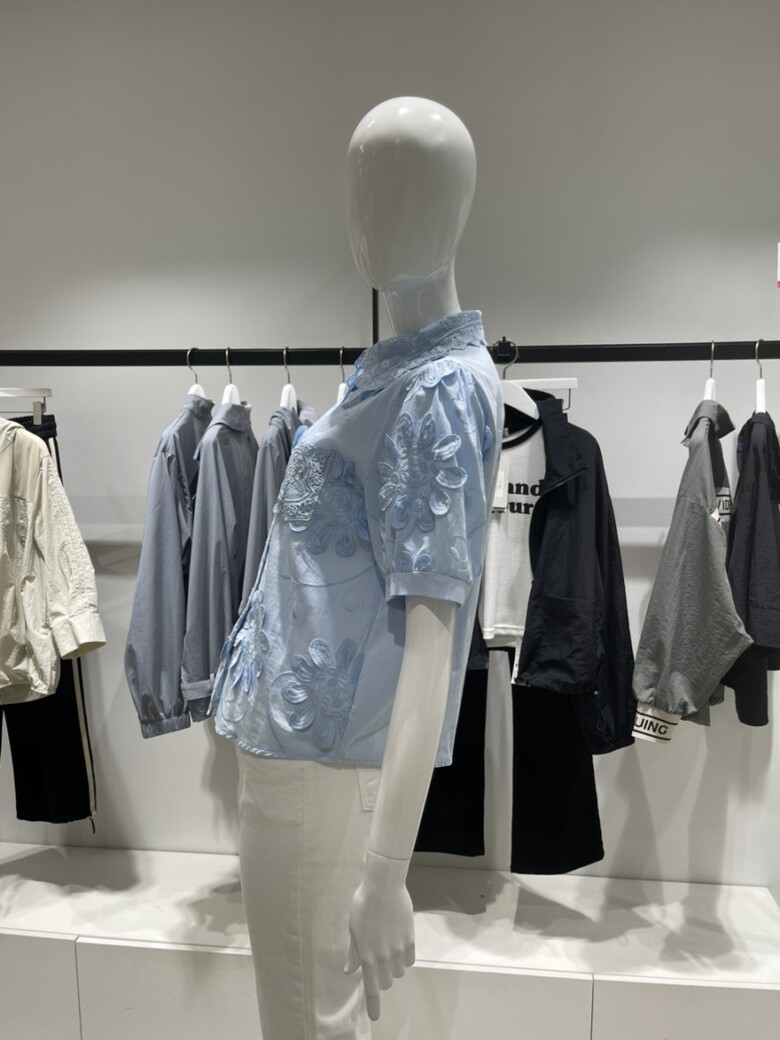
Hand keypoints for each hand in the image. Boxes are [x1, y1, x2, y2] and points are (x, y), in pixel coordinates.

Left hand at [344, 850, 415, 1020]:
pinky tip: (399, 945)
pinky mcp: (410, 939)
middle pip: (387, 982)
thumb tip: (349, 971)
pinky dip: (404, 958)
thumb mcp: (353, 928)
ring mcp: (398, 948)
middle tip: (377, 964)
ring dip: (393, 967)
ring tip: (387, 948)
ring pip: (399, 972)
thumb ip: (354, 952)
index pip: (371, 988)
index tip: (375, 1017)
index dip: (373, 1005)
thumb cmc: (364, 904)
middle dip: (382, 978)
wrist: (383, 885)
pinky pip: (409, 960)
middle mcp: (383, 955)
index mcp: (366, 954)